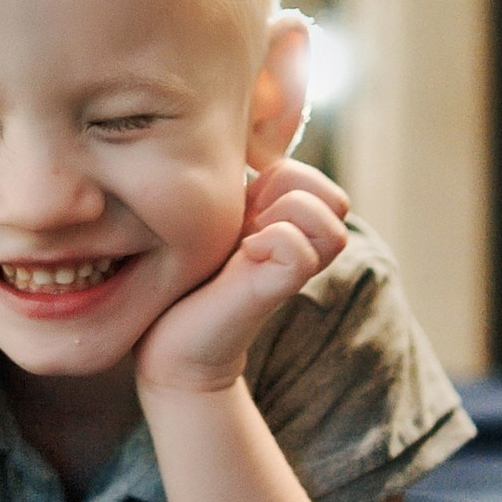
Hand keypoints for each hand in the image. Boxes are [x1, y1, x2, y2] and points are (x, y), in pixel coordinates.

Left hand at [134, 157, 350, 394]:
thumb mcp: (206, 224)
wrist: (167, 349)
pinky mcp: (273, 291)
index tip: (242, 203)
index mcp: (277, 223)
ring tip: (249, 239)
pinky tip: (244, 254)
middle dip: (294, 192)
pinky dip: (275, 241)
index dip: (281, 174)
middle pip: (334, 197)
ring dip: (288, 216)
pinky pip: (301, 251)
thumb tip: (242, 152)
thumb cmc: (180, 283)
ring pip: (330, 219)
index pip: (312, 177)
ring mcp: (288, 269)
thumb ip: (230, 193)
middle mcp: (293, 243)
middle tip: (249, 220)